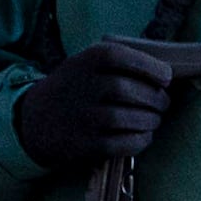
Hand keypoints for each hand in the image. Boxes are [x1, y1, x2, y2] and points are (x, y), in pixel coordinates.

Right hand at [15, 37, 194, 169]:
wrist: (34, 120)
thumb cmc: (73, 89)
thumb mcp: (83, 67)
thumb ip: (116, 65)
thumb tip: (165, 73)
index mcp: (82, 62)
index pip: (119, 56)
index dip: (149, 66)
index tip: (166, 77)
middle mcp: (81, 87)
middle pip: (128, 90)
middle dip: (155, 98)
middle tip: (163, 103)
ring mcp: (81, 117)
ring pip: (128, 119)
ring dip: (151, 120)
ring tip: (154, 120)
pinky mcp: (84, 144)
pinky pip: (122, 144)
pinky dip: (140, 140)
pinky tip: (143, 136)